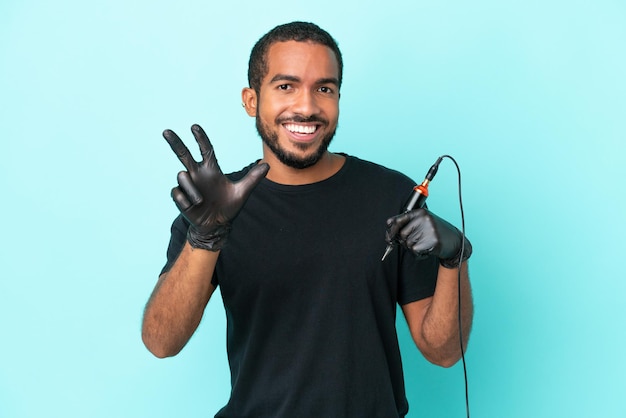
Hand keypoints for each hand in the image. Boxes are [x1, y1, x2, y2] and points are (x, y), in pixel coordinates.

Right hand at [163, 124, 269, 250]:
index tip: (195, 126)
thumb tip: (267, 165)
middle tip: (166, 131)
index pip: (205, 150)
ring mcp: (188, 185)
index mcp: (211, 170)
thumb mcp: (242, 192)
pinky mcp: (180, 197)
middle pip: (183, 153)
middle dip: (175, 142)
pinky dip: (185, 199)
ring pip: (181, 175)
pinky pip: (178, 192)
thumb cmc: (228, 207)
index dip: (200, 138)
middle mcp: (197, 174)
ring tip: (201, 202)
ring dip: (192, 189)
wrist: (217, 226)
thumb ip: (252, 178)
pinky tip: (193, 207)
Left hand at [385, 208, 471, 267]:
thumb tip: (389, 227)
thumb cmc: (436, 232)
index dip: (391, 230)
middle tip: (418, 241)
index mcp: (420, 212)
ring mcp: (428, 230)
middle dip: (406, 241)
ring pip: (407, 244)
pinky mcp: (432, 241)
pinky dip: (418, 254)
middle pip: (402, 234)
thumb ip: (408, 223)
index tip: (389, 237)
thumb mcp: (423, 222)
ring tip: (425, 244)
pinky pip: (414, 251)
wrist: (455, 241)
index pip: (398, 220)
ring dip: (413, 248)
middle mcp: (424, 219)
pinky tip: (427, 249)